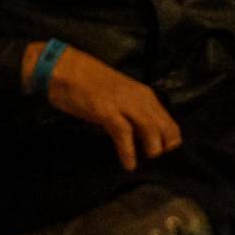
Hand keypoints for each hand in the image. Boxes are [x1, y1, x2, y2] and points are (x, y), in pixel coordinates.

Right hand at [33, 44, 181, 170]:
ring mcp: (124, 102)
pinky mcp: (106, 110)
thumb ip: (132, 113)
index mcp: (144, 94)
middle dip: (165, 149)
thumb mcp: (120, 98)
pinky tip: (129, 164)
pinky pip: (124, 133)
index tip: (165, 158)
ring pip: (150, 129)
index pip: (169, 121)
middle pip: (165, 127)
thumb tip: (140, 136)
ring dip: (151, 151)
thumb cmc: (89, 83)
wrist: (65, 68)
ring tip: (146, 165)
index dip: (170, 141)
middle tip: (157, 166)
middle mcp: (139, 97)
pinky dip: (129, 151)